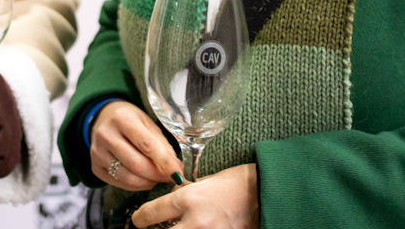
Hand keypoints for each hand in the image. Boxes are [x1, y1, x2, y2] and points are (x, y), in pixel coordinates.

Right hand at [89, 100, 181, 190]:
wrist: (103, 118)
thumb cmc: (129, 120)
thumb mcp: (147, 122)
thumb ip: (161, 143)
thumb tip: (175, 167)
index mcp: (122, 118)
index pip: (147, 144)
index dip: (165, 161)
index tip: (177, 172)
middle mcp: (106, 135)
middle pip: (136, 164)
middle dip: (157, 175)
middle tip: (170, 177)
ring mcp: (97, 152)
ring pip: (127, 177)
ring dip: (148, 182)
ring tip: (157, 178)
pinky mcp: (95, 167)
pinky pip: (119, 183)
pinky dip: (136, 185)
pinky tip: (144, 179)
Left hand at [131, 163, 259, 228]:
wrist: (267, 193)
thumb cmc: (239, 181)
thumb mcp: (206, 181)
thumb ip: (187, 192)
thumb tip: (175, 197)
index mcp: (187, 200)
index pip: (151, 213)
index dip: (140, 218)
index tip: (138, 220)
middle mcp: (194, 221)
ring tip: (180, 226)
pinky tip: (198, 228)